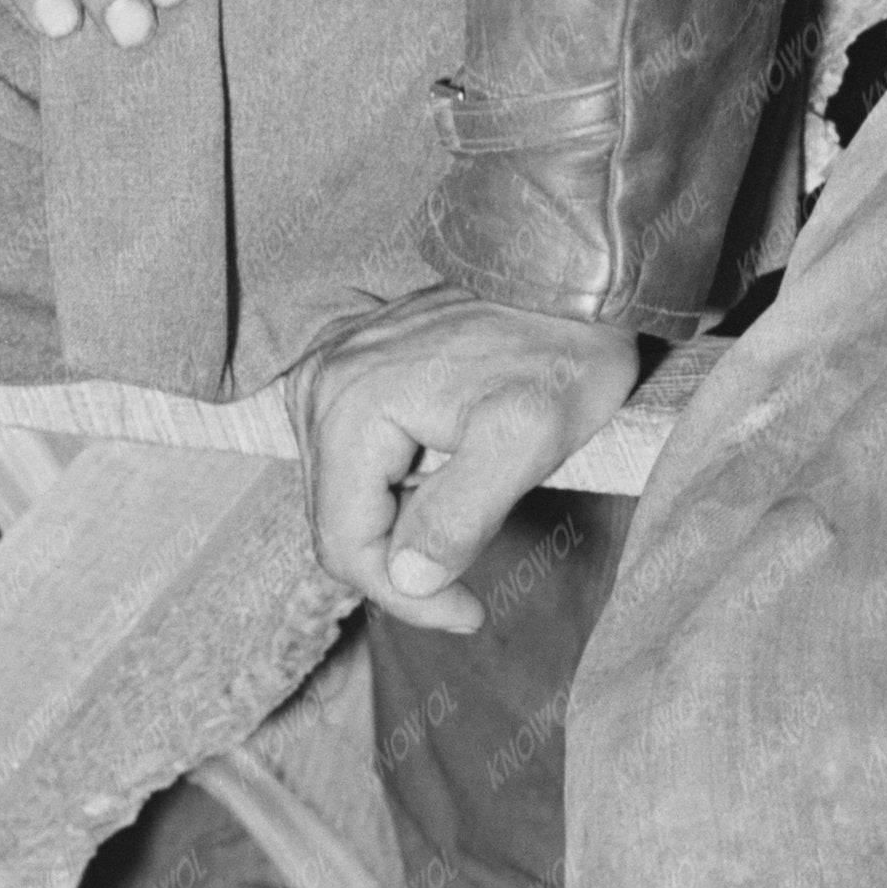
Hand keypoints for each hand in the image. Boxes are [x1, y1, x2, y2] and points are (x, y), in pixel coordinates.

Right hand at [292, 291, 645, 631]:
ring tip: (471, 515)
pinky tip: (447, 482)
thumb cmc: (560, 349)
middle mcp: (319, 386)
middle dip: (402, 566)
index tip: (469, 613)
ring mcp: (325, 374)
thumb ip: (461, 515)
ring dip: (399, 529)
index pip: (345, 544)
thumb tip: (408, 581)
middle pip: (336, 525)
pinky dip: (393, 492)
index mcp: (350, 405)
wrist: (567, 274)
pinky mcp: (343, 370)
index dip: (404, 598)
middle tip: (472, 583)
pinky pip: (349, 462)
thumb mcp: (527, 439)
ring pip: (342, 499)